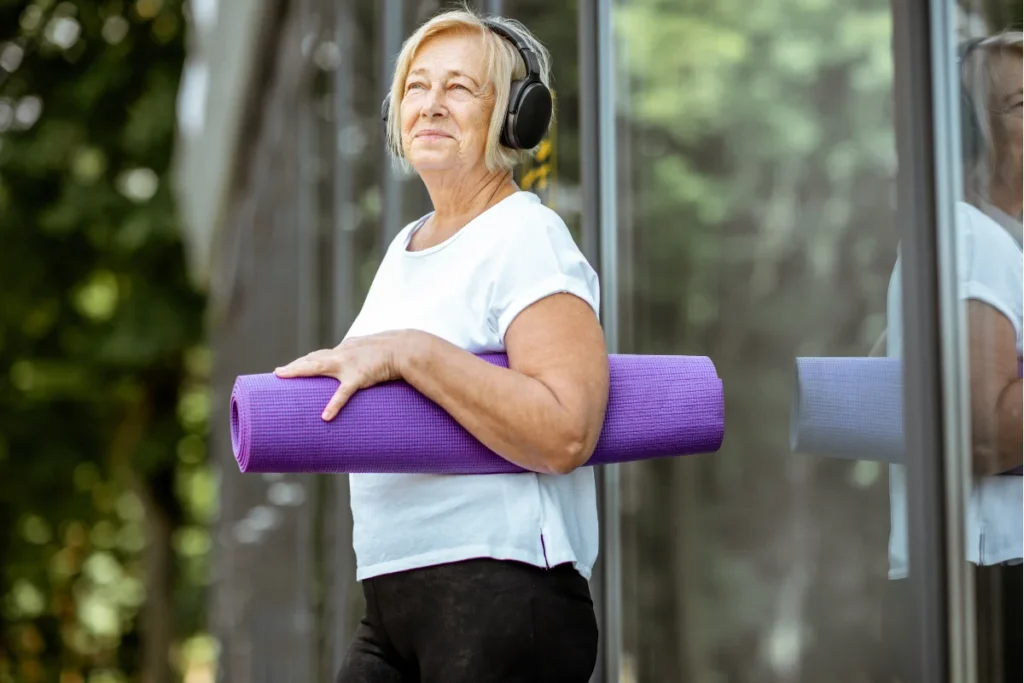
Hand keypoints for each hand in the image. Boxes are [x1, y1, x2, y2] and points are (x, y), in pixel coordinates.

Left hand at [274, 331, 410, 420]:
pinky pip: (343, 393)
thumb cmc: (392, 351)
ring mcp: (348, 365)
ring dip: (299, 371)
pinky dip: (333, 404)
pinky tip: (325, 416)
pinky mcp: (359, 377)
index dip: (304, 362)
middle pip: (312, 359)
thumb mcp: (372, 351)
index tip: (290, 368)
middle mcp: (342, 354)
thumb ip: (361, 359)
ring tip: (283, 376)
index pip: (319, 356)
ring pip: (318, 367)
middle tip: (277, 373)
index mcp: (345, 350)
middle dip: (294, 366)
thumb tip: (358, 371)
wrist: (405, 348)